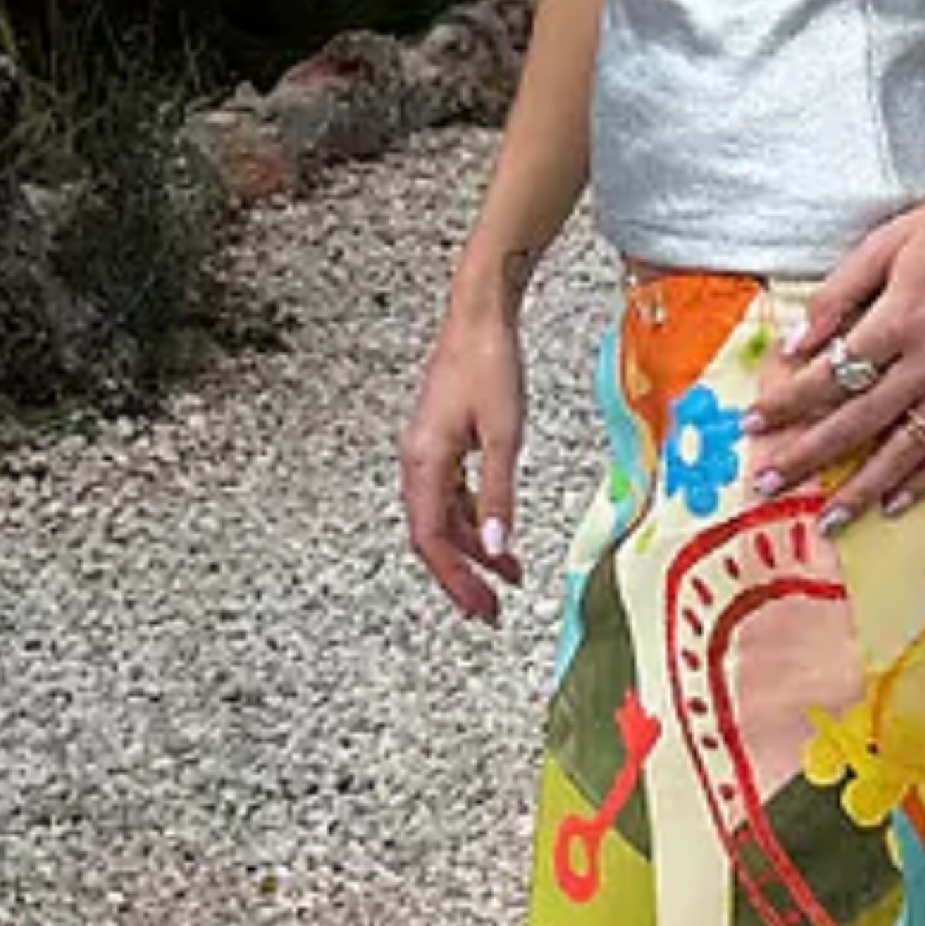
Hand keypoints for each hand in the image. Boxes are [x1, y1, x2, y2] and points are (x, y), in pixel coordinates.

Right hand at [399, 288, 527, 622]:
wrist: (479, 316)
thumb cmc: (489, 364)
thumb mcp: (504, 436)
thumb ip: (498, 495)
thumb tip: (496, 548)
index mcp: (424, 462)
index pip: (430, 539)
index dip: (453, 579)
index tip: (479, 608)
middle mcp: (418, 461)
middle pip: (433, 535)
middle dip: (462, 575)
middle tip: (490, 609)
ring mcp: (428, 452)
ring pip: (444, 517)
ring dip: (473, 549)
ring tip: (507, 575)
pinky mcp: (442, 442)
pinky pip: (451, 495)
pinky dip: (474, 520)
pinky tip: (496, 533)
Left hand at [744, 190, 924, 532]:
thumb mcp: (885, 243)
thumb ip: (838, 294)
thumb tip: (796, 342)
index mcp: (895, 322)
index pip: (828, 375)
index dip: (787, 403)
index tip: (753, 423)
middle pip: (856, 422)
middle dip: (808, 456)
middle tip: (770, 484)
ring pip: (903, 450)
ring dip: (862, 489)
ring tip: (829, 519)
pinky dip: (924, 481)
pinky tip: (895, 504)